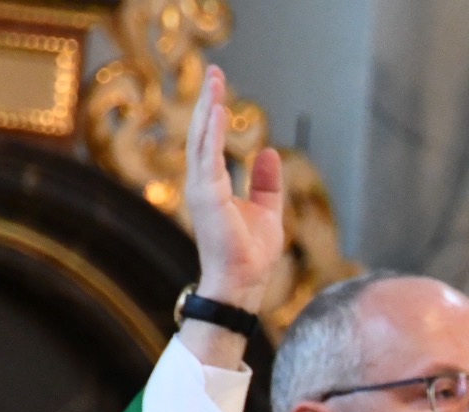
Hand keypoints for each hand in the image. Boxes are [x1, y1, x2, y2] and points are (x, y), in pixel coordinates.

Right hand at [183, 66, 282, 312]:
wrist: (243, 282)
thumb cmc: (251, 254)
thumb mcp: (267, 210)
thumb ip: (265, 182)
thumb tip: (267, 152)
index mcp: (213, 186)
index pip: (211, 142)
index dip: (215, 114)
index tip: (220, 88)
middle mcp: (202, 184)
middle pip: (202, 133)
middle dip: (209, 101)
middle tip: (215, 72)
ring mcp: (201, 189)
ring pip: (202, 139)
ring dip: (208, 108)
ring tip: (215, 81)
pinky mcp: (207, 196)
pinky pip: (209, 156)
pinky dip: (214, 132)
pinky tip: (219, 110)